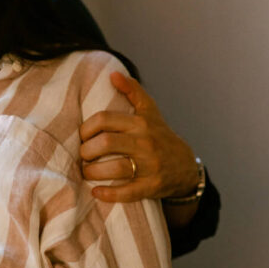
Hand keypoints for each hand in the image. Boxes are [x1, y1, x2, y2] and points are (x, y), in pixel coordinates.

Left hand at [79, 71, 197, 202]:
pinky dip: (109, 193)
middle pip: (105, 144)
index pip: (104, 119)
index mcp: (141, 122)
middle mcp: (145, 142)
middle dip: (86, 151)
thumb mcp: (149, 111)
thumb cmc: (159, 135)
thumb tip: (113, 74)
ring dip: (93, 173)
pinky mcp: (153, 186)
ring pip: (115, 168)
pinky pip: (127, 192)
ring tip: (86, 172)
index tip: (82, 136)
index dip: (86, 129)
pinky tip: (96, 192)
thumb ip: (132, 91)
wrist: (186, 166)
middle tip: (82, 156)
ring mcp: (150, 166)